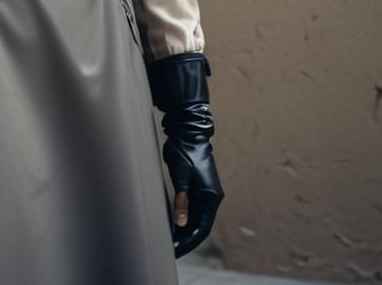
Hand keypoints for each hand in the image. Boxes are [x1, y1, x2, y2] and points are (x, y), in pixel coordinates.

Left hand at [162, 136, 222, 256]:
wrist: (188, 131)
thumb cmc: (185, 150)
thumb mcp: (181, 175)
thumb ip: (182, 199)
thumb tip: (181, 223)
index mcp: (211, 196)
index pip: (203, 227)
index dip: (190, 241)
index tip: (177, 250)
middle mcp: (211, 197)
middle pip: (200, 225)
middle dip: (187, 239)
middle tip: (171, 249)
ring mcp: (205, 192)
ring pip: (196, 218)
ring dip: (185, 230)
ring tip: (170, 241)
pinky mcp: (197, 187)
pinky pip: (192, 208)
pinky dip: (184, 218)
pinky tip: (173, 224)